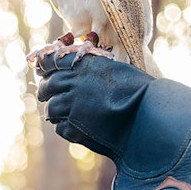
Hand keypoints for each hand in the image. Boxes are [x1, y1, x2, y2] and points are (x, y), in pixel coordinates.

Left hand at [35, 51, 156, 159]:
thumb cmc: (140, 91)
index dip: (45, 65)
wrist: (148, 117)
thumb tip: (76, 70)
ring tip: (60, 113)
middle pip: (47, 85)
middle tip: (45, 94)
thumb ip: (94, 70)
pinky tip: (75, 127)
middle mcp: (74, 83)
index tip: (42, 69)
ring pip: (51, 109)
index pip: (52, 61)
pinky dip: (65, 127)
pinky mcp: (75, 128)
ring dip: (54, 111)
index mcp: (84, 65)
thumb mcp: (117, 70)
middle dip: (45, 90)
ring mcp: (73, 107)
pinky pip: (61, 128)